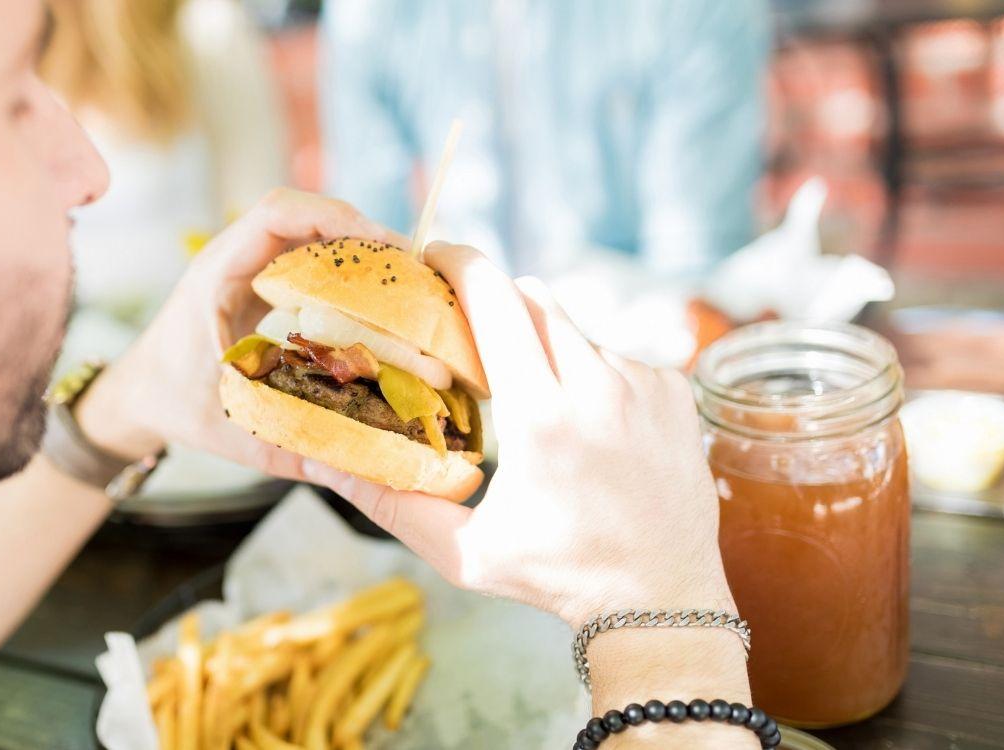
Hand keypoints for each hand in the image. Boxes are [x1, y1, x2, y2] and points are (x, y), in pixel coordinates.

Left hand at [76, 188, 405, 479]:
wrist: (137, 396)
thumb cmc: (172, 406)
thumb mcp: (231, 429)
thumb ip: (289, 449)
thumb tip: (358, 471)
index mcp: (217, 276)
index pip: (276, 216)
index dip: (333, 219)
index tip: (382, 245)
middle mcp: (234, 260)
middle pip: (304, 216)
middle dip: (360, 233)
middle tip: (410, 269)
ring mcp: (247, 267)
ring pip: (309, 235)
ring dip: (355, 251)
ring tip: (403, 283)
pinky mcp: (261, 284)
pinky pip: (307, 260)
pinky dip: (343, 272)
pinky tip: (376, 303)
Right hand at [304, 242, 734, 627]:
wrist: (661, 600)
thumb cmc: (556, 576)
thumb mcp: (463, 551)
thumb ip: (392, 504)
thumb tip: (327, 467)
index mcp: (541, 417)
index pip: (496, 299)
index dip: (459, 263)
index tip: (435, 254)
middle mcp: (600, 387)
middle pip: (535, 299)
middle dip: (498, 306)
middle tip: (475, 340)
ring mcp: (646, 385)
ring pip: (578, 330)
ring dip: (547, 348)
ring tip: (538, 407)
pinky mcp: (676, 392)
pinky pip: (620, 357)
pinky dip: (594, 376)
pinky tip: (590, 427)